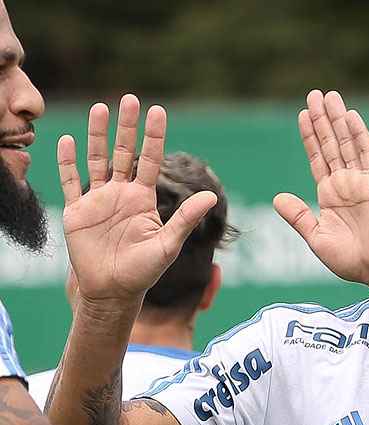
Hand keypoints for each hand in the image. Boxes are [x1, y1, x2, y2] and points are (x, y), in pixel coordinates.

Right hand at [57, 94, 216, 302]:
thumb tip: (211, 196)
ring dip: (96, 135)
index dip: (153, 136)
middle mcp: (121, 193)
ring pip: (97, 160)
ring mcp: (98, 200)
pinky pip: (71, 182)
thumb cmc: (144, 271)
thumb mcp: (168, 244)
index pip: (150, 160)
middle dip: (126, 126)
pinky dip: (68, 162)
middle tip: (128, 99)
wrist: (113, 292)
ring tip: (99, 108)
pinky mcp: (77, 212)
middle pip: (123, 152)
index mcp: (143, 198)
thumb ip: (186, 218)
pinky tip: (67, 140)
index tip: (157, 110)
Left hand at [274, 90, 368, 289]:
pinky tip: (349, 116)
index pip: (317, 158)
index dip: (309, 136)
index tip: (302, 115)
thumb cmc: (349, 259)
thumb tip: (277, 198)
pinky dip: (357, 134)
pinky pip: (365, 153)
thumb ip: (298, 217)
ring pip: (345, 143)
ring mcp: (360, 181)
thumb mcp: (315, 237)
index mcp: (329, 194)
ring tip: (328, 96)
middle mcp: (344, 183)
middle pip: (330, 143)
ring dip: (336, 119)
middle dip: (321, 119)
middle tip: (314, 94)